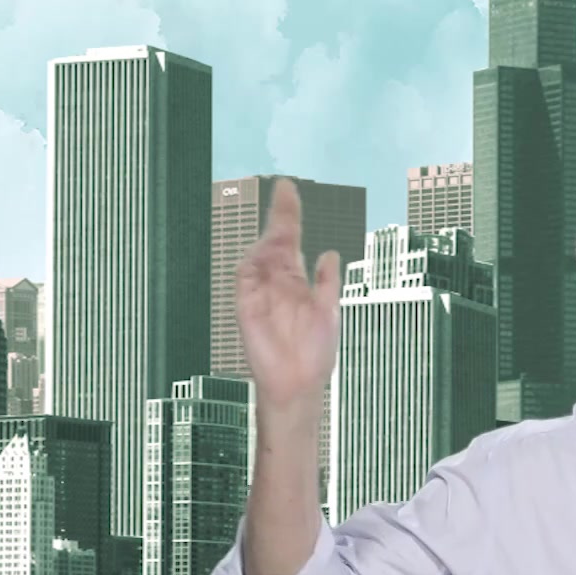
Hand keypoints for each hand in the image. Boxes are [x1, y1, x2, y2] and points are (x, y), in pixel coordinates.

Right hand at [235, 178, 340, 411]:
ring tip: (283, 225)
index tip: (290, 190)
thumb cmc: (314, 354)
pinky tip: (265, 252)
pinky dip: (253, 263)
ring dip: (270, 238)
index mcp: (297, 282)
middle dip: (280, 216)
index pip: (292, 242)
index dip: (290, 216)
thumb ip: (327, 283)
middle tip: (285, 188)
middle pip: (276, 241)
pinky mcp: (247, 306)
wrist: (297, 385)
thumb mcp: (328, 312)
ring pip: (260, 255)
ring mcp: (260, 292)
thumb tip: (329, 253)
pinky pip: (246, 277)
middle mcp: (277, 282)